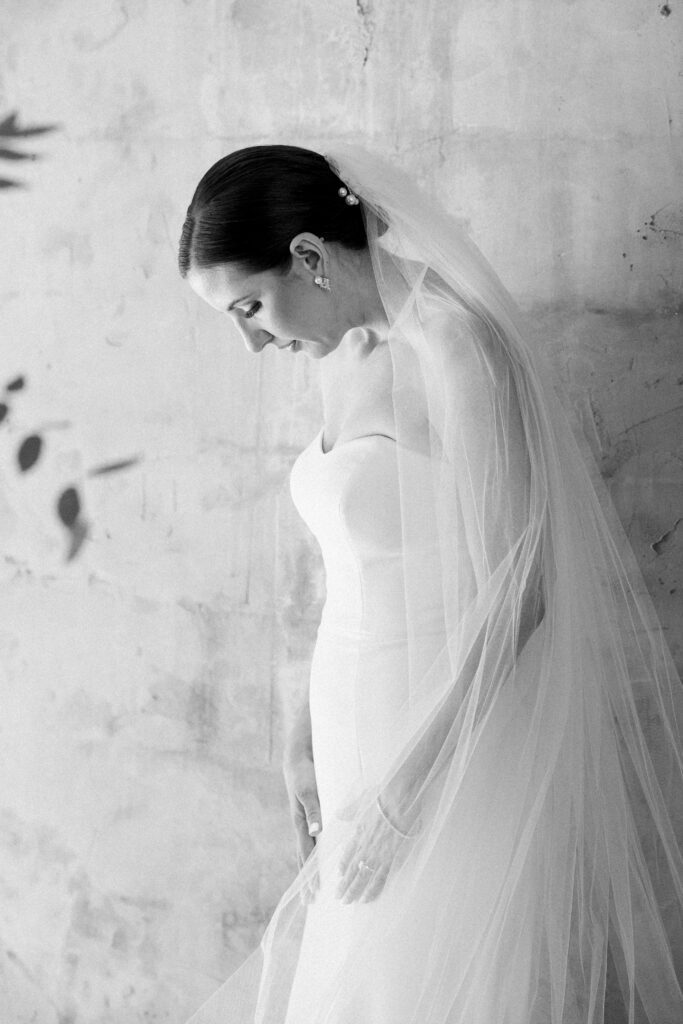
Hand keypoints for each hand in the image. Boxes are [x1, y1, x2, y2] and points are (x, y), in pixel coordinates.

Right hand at [282, 752, 321, 903]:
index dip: (310, 874)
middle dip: (306, 880)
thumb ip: (313, 809)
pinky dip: (313, 856)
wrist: (298, 759)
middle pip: (303, 858)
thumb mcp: (308, 789)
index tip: (313, 893)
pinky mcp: (310, 818)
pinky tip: (319, 863)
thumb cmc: (304, 774)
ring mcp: (304, 823)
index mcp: (300, 823)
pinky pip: (312, 841)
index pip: (307, 854)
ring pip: (306, 852)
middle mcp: (301, 826)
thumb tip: (315, 831)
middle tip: (309, 903)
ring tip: (311, 891)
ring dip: (309, 871)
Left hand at [335, 790, 410, 903]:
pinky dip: (373, 890)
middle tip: (339, 897)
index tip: (340, 874)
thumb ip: (350, 811)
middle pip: (352, 870)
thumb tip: (339, 814)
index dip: (343, 866)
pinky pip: (380, 879)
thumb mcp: (361, 802)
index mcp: (358, 834)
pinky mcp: (390, 859)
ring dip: (354, 891)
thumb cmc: (382, 798)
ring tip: (348, 901)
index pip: (347, 855)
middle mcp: (364, 847)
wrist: (398, 801)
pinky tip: (367, 899)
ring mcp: (377, 855)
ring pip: (362, 878)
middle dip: (345, 884)